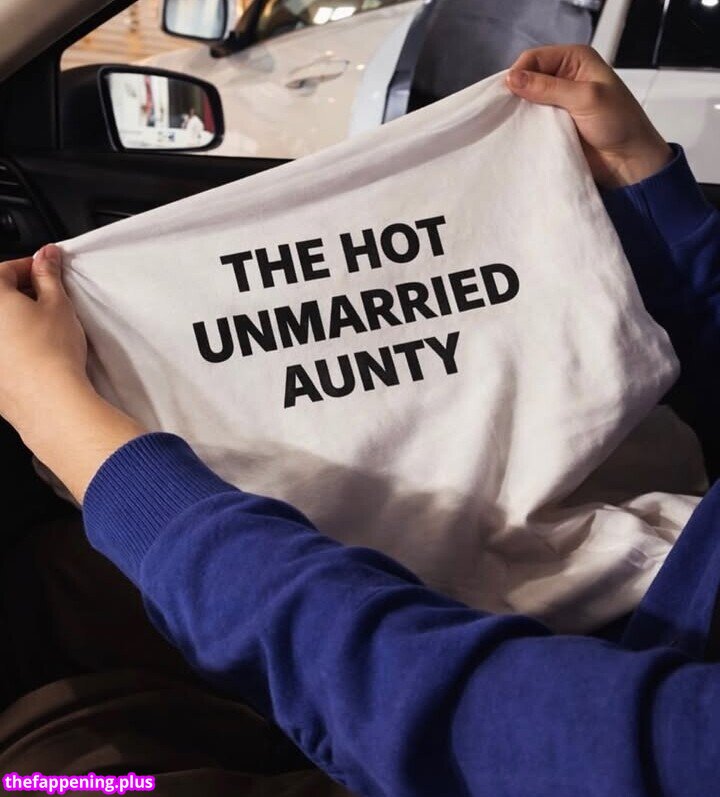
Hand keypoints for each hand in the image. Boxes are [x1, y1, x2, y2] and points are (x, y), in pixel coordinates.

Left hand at [0, 244, 144, 500]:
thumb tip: (46, 256)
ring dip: (14, 322)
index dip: (32, 268)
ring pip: (0, 326)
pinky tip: (33, 353)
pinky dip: (11, 347)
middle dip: (21, 295)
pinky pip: (1, 352)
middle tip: (49, 302)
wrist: (49, 401)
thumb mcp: (58, 304)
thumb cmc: (51, 353)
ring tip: (43, 330)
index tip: (49, 273)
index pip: (6, 269)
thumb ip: (49, 275)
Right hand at [506, 45, 672, 188]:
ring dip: (519, 113)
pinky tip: (518, 134)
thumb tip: (512, 78)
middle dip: (516, 93)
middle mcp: (564, 77)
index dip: (519, 73)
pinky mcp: (552, 125)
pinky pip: (530, 122)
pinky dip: (524, 127)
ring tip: (510, 124)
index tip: (508, 94)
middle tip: (507, 112)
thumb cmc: (618, 123)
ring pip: (526, 101)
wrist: (628, 161)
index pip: (534, 58)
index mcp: (575, 60)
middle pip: (527, 78)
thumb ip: (549, 87)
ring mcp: (557, 103)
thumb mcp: (585, 98)